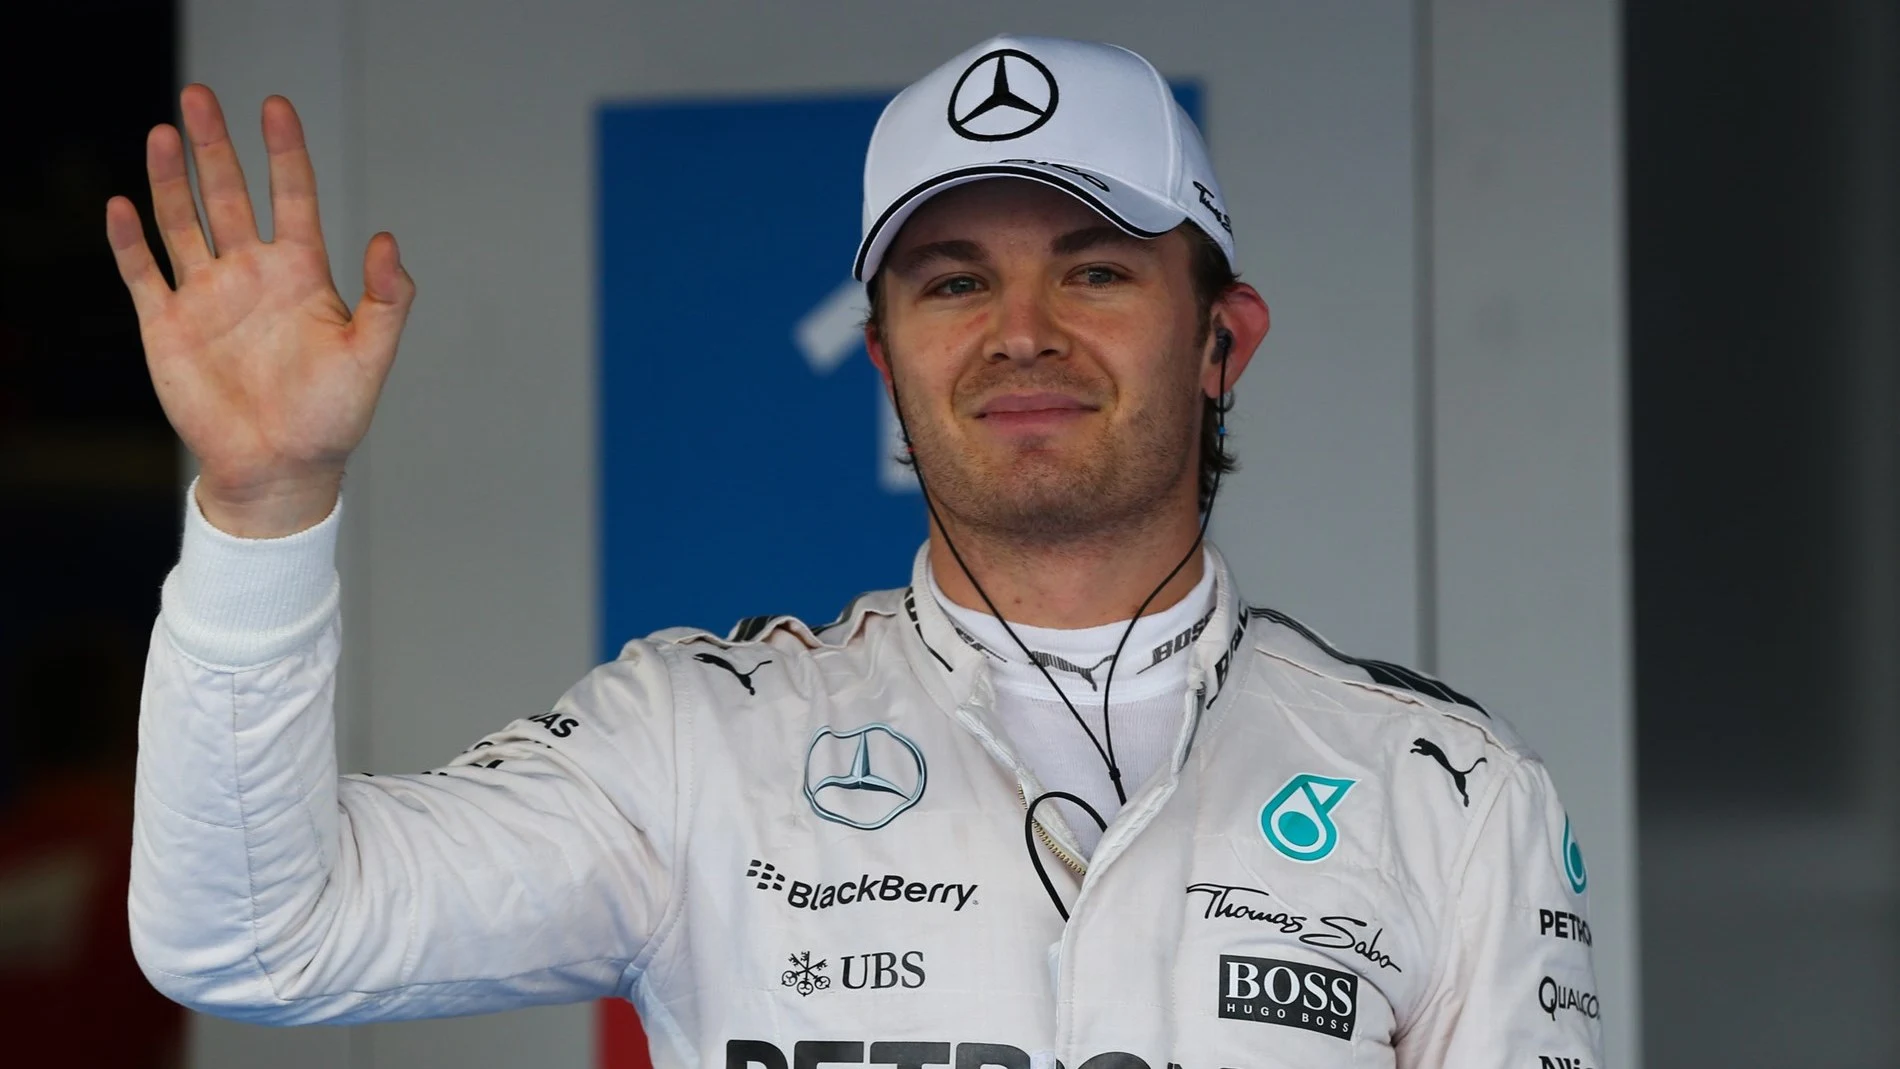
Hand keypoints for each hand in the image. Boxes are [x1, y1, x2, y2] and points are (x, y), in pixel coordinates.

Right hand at [106, 86, 414, 536]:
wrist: (281, 469)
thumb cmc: (332, 418)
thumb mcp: (371, 357)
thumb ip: (388, 300)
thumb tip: (388, 239)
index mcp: (301, 275)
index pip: (293, 196)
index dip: (284, 152)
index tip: (275, 107)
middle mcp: (251, 275)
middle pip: (230, 194)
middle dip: (215, 146)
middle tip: (201, 97)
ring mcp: (207, 297)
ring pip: (183, 222)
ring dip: (171, 180)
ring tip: (164, 131)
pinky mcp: (168, 325)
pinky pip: (143, 272)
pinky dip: (130, 240)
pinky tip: (121, 204)